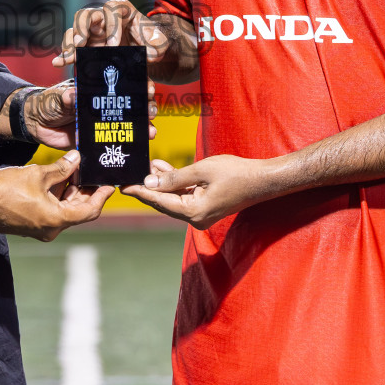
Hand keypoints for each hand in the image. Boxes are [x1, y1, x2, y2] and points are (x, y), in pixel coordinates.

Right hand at [0, 151, 113, 240]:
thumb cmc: (5, 190)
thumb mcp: (37, 174)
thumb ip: (61, 168)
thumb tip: (76, 159)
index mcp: (57, 219)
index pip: (90, 210)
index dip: (102, 195)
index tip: (110, 183)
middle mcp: (52, 228)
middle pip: (79, 209)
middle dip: (87, 190)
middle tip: (94, 171)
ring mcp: (42, 227)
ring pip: (66, 209)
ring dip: (72, 190)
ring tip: (77, 169)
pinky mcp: (32, 223)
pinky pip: (53, 209)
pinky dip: (59, 195)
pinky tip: (59, 176)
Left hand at [22, 79, 157, 149]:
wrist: (35, 124)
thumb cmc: (47, 103)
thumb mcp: (57, 98)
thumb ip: (66, 98)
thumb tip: (73, 96)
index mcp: (96, 91)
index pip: (122, 85)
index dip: (138, 85)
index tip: (147, 88)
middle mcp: (103, 106)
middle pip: (131, 105)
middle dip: (145, 107)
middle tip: (151, 112)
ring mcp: (101, 124)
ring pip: (127, 125)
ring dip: (142, 128)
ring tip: (150, 132)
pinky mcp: (95, 141)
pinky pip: (113, 142)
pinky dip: (126, 145)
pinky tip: (138, 148)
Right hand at [53, 0, 171, 68]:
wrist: (146, 52)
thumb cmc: (152, 42)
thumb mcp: (160, 42)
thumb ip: (158, 46)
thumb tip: (148, 55)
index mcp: (122, 10)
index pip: (112, 9)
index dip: (111, 26)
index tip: (113, 46)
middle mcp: (104, 17)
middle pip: (87, 15)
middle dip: (82, 29)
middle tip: (81, 45)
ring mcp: (93, 31)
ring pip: (75, 29)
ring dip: (70, 42)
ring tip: (70, 56)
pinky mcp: (86, 45)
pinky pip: (71, 46)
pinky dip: (65, 54)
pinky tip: (59, 63)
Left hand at [124, 155, 270, 229]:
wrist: (262, 180)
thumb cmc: (236, 173)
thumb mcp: (201, 170)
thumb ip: (174, 177)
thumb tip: (150, 182)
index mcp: (193, 212)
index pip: (159, 201)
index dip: (139, 192)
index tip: (122, 186)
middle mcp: (195, 219)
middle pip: (163, 202)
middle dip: (147, 187)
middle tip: (129, 173)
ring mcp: (201, 215)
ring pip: (173, 198)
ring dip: (161, 182)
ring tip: (146, 165)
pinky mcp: (205, 208)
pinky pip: (184, 196)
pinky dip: (174, 184)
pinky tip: (162, 168)